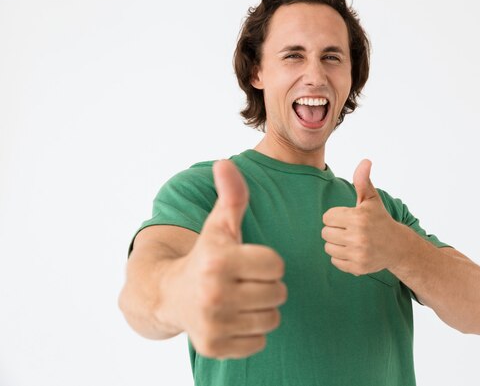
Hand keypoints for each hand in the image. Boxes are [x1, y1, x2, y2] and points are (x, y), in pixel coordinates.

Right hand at [163, 160, 286, 358]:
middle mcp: (213, 294)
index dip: (267, 261)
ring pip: (272, 319)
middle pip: (278, 293)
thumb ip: (231, 195)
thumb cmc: (205, 255)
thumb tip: (225, 163)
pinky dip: (251, 332)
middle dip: (267, 285)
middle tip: (244, 281)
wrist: (169, 295)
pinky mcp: (214, 348)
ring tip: (240, 299)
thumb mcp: (218, 225)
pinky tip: (233, 318)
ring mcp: (213, 324)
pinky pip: (259, 342)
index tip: (248, 260)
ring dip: (262, 309)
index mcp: (218, 261)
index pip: (277, 265)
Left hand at [321, 159, 403, 275]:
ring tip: (350, 240)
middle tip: (349, 229)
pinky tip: (353, 251)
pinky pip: (335, 261)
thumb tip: (365, 161)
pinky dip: (341, 257)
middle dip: (335, 230)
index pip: (327, 217)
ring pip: (328, 247)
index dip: (335, 216)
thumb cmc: (379, 219)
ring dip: (336, 243)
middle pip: (325, 233)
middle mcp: (358, 236)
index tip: (348, 217)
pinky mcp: (357, 267)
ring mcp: (358, 254)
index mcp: (358, 218)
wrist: (396, 246)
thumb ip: (363, 180)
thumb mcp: (371, 199)